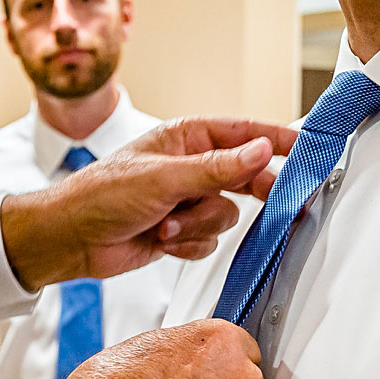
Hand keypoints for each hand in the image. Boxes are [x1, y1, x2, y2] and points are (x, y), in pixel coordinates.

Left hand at [0, 118, 297, 289]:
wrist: (70, 239)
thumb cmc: (101, 196)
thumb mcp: (164, 177)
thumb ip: (218, 168)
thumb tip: (261, 150)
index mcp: (186, 138)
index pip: (243, 133)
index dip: (277, 139)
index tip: (308, 147)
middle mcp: (190, 167)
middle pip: (245, 177)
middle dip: (246, 194)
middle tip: (276, 201)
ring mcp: (186, 200)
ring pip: (227, 216)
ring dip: (199, 226)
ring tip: (167, 225)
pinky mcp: (180, 231)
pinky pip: (208, 242)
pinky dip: (188, 245)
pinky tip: (162, 241)